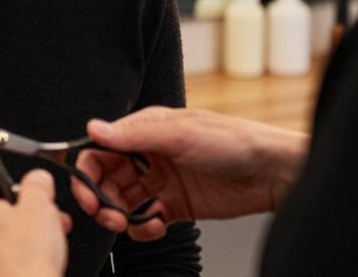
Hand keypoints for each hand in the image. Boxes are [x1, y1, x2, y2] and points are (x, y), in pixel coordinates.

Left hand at [0, 169, 69, 276]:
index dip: (3, 185)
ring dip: (4, 237)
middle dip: (9, 214)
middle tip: (35, 221)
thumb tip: (37, 180)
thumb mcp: (41, 210)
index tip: (20, 194)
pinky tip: (18, 264)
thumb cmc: (24, 264)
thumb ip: (37, 186)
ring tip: (34, 245)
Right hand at [72, 106, 308, 241]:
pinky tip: (155, 225)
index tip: (85, 190)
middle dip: (99, 197)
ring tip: (126, 222)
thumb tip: (94, 128)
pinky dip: (142, 227)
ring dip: (117, 214)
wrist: (272, 173)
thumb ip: (134, 134)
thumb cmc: (232, 142)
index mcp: (145, 131)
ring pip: (121, 201)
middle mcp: (148, 156)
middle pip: (106, 178)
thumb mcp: (179, 133)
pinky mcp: (174, 206)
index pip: (101, 149)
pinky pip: (144, 219)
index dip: (87, 170)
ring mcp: (160, 182)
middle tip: (104, 213)